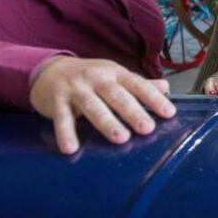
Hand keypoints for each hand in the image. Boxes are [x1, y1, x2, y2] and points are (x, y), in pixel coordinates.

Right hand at [29, 56, 175, 154]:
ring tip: (121, 138)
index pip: (138, 84)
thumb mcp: (114, 75)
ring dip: (107, 123)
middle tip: (147, 128)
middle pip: (117, 95)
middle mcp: (97, 78)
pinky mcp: (56, 101)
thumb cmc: (88, 76)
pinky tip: (71, 148)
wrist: (48, 69)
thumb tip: (166, 87)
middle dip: (133, 112)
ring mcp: (76, 89)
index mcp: (115, 73)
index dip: (154, 98)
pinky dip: (65, 133)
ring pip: (93, 106)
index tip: (169, 113)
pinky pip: (61, 118)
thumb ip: (138, 84)